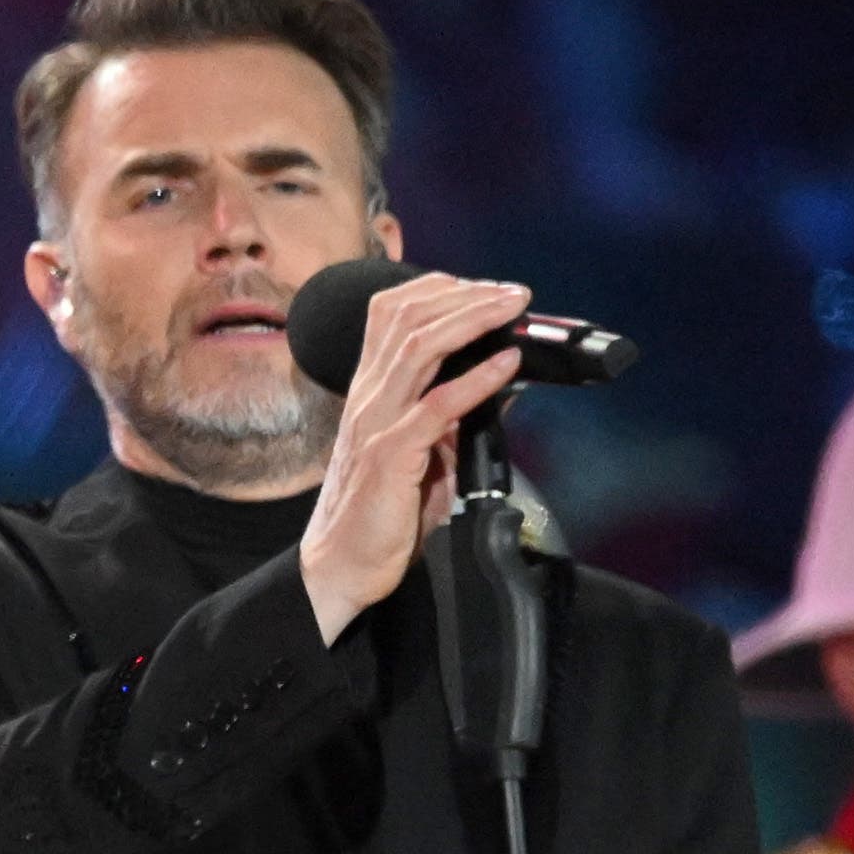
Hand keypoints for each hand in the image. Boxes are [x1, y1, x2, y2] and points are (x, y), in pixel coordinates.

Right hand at [295, 270, 530, 641]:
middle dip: (466, 294)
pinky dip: (477, 378)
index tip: (487, 288)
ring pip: (419, 346)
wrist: (341, 565)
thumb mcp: (424, 451)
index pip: (392, 314)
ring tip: (512, 309)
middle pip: (407, 317)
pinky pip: (437, 404)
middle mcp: (368, 398)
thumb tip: (503, 382)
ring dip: (472, 319)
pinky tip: (506, 363)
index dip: (440, 289)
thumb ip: (454, 415)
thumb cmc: (380, 513)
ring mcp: (375, 423)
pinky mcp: (390, 456)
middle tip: (512, 292)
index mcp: (371, 390)